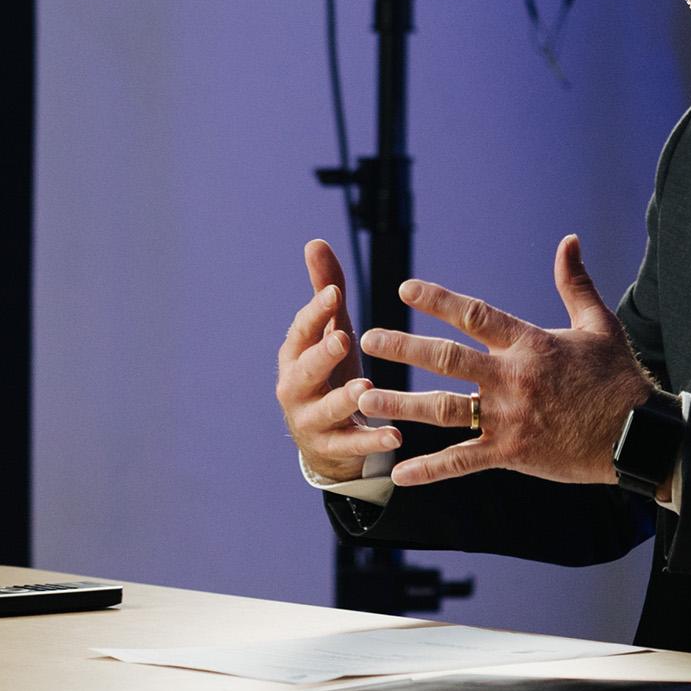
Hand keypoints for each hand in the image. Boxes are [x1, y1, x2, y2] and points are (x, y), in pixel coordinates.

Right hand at [274, 239, 401, 483]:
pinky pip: (352, 445)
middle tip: (342, 338)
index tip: (335, 293)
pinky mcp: (333, 448)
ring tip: (367, 388)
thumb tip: (315, 242)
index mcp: (295, 355)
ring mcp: (312, 420)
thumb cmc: (329, 372)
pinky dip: (372, 442)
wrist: (323, 437)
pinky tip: (395, 436)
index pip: (301, 331)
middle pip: (305, 370)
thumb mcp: (329, 332)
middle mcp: (295, 387)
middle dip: (322, 354)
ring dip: (345, 399)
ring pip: (326, 409)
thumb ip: (325, 290)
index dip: (315, 313)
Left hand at [357, 234, 658, 486]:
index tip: (405, 288)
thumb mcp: (598, 325)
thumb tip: (569, 240)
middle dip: (403, 347)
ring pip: (443, 409)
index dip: (439, 300)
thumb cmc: (618, 377)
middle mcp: (513, 378)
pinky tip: (400, 473)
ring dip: (400, 402)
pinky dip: (430, 469)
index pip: (476, 314)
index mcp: (530, 343)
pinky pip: (462, 461)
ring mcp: (509, 418)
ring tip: (364, 397)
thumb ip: (575, 283)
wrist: (637, 434)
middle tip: (367, 339)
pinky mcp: (512, 454)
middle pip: (446, 358)